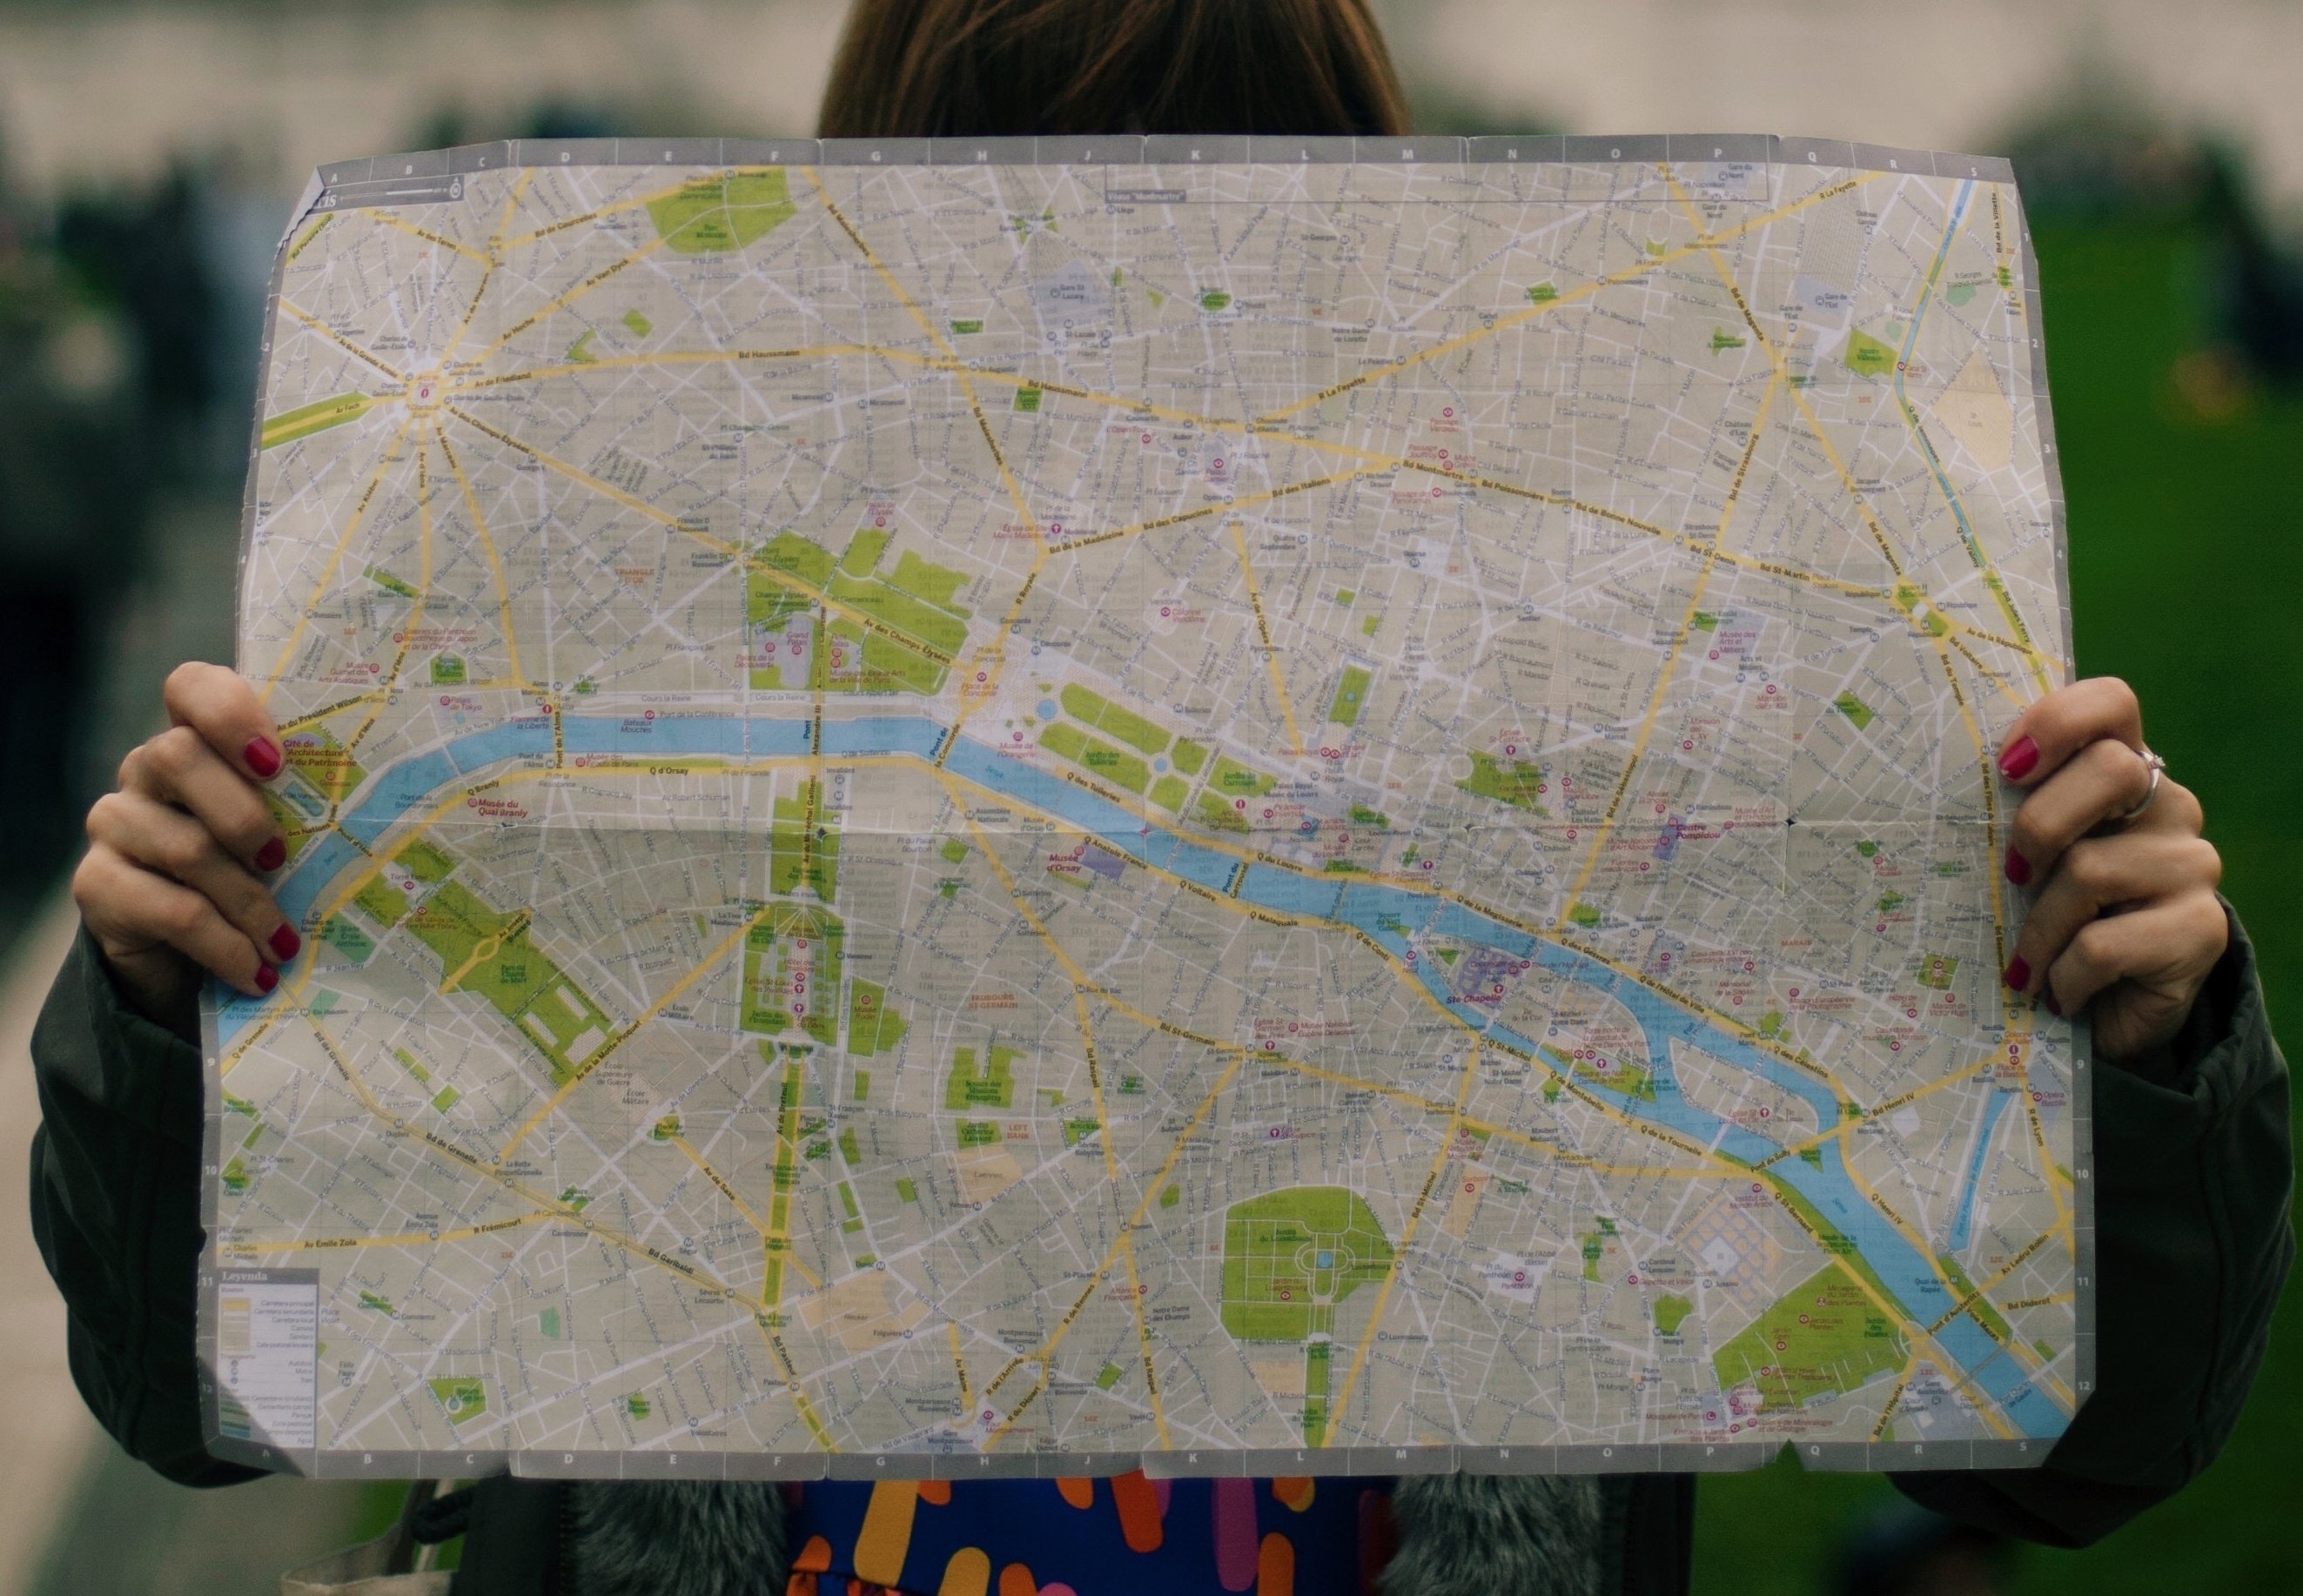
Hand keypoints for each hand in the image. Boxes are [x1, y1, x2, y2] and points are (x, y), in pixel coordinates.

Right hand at [73, 663, 299, 1031]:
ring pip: (182, 844)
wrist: (190, 957)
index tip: (277, 762)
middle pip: (176, 756)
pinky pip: (167, 909)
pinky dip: (223, 944)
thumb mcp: (292, 835)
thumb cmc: (260, 878)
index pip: (191, 686)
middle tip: (284, 859)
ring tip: (287, 943)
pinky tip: (256, 971)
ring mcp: (116, 824)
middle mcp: (146, 772)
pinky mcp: (98, 885)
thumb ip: (313, 807)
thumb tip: (400, 809)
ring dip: (248, 901)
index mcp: (199, 741)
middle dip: (242, 813)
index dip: (229, 712)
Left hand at [1998, 677, 2224, 1061]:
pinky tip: (2057, 989)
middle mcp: (2168, 806)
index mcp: (2122, 770)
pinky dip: (2063, 974)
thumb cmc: (2048, 917)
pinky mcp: (2203, 930)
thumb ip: (2007, 818)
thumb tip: (1929, 794)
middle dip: (2041, 825)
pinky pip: (2104, 944)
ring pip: (2093, 869)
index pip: (2112, 704)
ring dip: (2038, 927)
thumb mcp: (2024, 860)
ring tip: (2024, 963)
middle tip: (2013, 875)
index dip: (2060, 722)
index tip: (2008, 768)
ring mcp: (2193, 864)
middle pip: (2111, 771)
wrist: (2109, 1009)